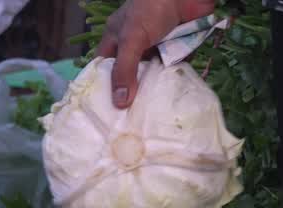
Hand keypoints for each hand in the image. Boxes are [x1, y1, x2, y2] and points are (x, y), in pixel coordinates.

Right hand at [97, 0, 215, 108]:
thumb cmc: (152, 8)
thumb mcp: (132, 38)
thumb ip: (125, 69)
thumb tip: (119, 104)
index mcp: (117, 39)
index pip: (106, 67)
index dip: (105, 87)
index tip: (107, 113)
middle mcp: (136, 46)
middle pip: (131, 76)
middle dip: (133, 95)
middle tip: (132, 122)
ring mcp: (157, 49)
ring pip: (153, 76)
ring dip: (154, 91)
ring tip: (151, 119)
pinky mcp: (177, 51)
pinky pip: (174, 72)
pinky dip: (174, 83)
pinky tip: (172, 104)